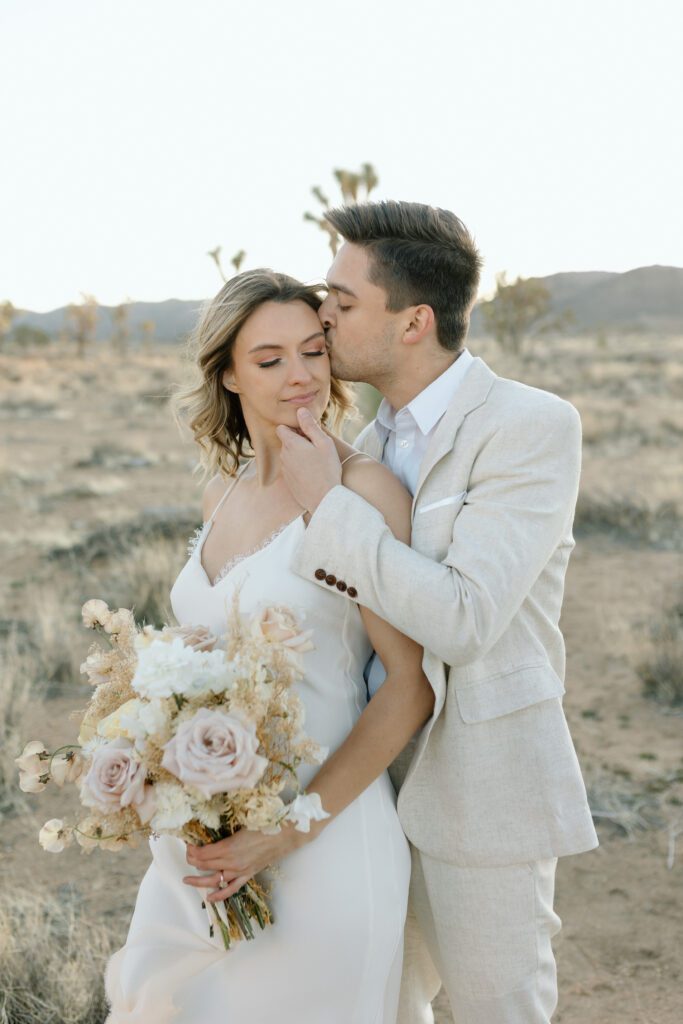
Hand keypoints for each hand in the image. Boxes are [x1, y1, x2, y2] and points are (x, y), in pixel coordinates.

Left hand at [183, 826, 301, 903]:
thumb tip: (212, 832)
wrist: (283, 835)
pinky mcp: (247, 875)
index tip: (188, 843)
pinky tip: (209, 897)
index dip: (192, 849)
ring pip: (214, 879)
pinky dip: (219, 895)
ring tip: (186, 880)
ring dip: (198, 880)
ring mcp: (239, 871)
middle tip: (188, 854)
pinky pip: (231, 889)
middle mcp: (231, 862)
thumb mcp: (240, 824)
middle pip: (205, 865)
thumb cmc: (263, 825)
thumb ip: (225, 831)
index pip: (202, 853)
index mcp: (228, 847)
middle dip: (192, 860)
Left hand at [276, 408, 341, 513]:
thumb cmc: (327, 469)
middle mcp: (284, 456)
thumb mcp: (324, 443)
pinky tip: (312, 473)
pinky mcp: (288, 481)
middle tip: (315, 447)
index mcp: (291, 444)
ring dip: (298, 455)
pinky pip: (291, 468)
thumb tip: (300, 411)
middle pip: (286, 442)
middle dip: (297, 441)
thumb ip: (310, 426)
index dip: (293, 427)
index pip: (281, 428)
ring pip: (288, 455)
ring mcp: (285, 470)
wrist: (324, 499)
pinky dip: (299, 467)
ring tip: (315, 462)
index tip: (306, 433)